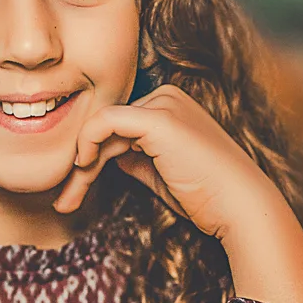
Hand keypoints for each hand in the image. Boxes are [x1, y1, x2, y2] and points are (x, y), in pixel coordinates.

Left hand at [53, 85, 283, 240]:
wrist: (238, 205)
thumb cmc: (205, 194)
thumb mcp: (160, 172)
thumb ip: (134, 157)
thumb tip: (102, 156)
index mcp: (170, 106)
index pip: (117, 126)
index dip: (92, 157)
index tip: (74, 190)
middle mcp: (167, 97)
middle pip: (106, 127)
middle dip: (81, 166)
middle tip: (64, 201)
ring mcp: (163, 104)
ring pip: (101, 128)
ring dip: (80, 167)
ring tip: (66, 201)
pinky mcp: (158, 119)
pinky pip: (106, 121)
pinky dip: (87, 142)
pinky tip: (82, 166)